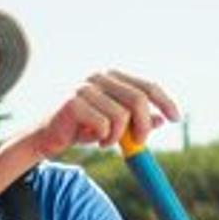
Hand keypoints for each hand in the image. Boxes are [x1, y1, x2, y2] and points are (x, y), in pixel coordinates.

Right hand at [32, 71, 180, 158]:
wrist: (43, 137)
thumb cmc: (78, 128)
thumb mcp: (112, 124)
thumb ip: (134, 120)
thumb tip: (161, 119)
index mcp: (110, 76)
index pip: (147, 85)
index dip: (165, 101)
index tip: (175, 118)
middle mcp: (98, 77)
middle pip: (138, 99)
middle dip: (143, 125)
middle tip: (140, 143)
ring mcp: (84, 87)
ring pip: (121, 115)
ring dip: (119, 136)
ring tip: (107, 142)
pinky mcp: (72, 102)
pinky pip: (104, 124)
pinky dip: (104, 138)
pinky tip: (94, 140)